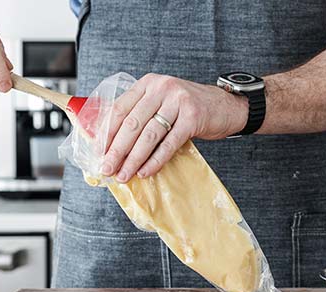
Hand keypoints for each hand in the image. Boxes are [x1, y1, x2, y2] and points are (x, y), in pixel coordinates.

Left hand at [100, 73, 247, 182]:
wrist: (226, 106)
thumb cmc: (191, 108)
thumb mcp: (163, 102)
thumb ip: (142, 113)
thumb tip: (113, 143)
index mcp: (148, 83)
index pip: (120, 109)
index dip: (106, 133)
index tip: (98, 152)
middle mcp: (161, 88)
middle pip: (132, 124)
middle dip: (116, 150)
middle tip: (106, 168)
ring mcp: (178, 101)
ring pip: (148, 135)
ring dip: (133, 159)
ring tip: (124, 174)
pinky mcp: (193, 118)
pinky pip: (169, 143)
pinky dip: (155, 160)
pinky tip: (146, 172)